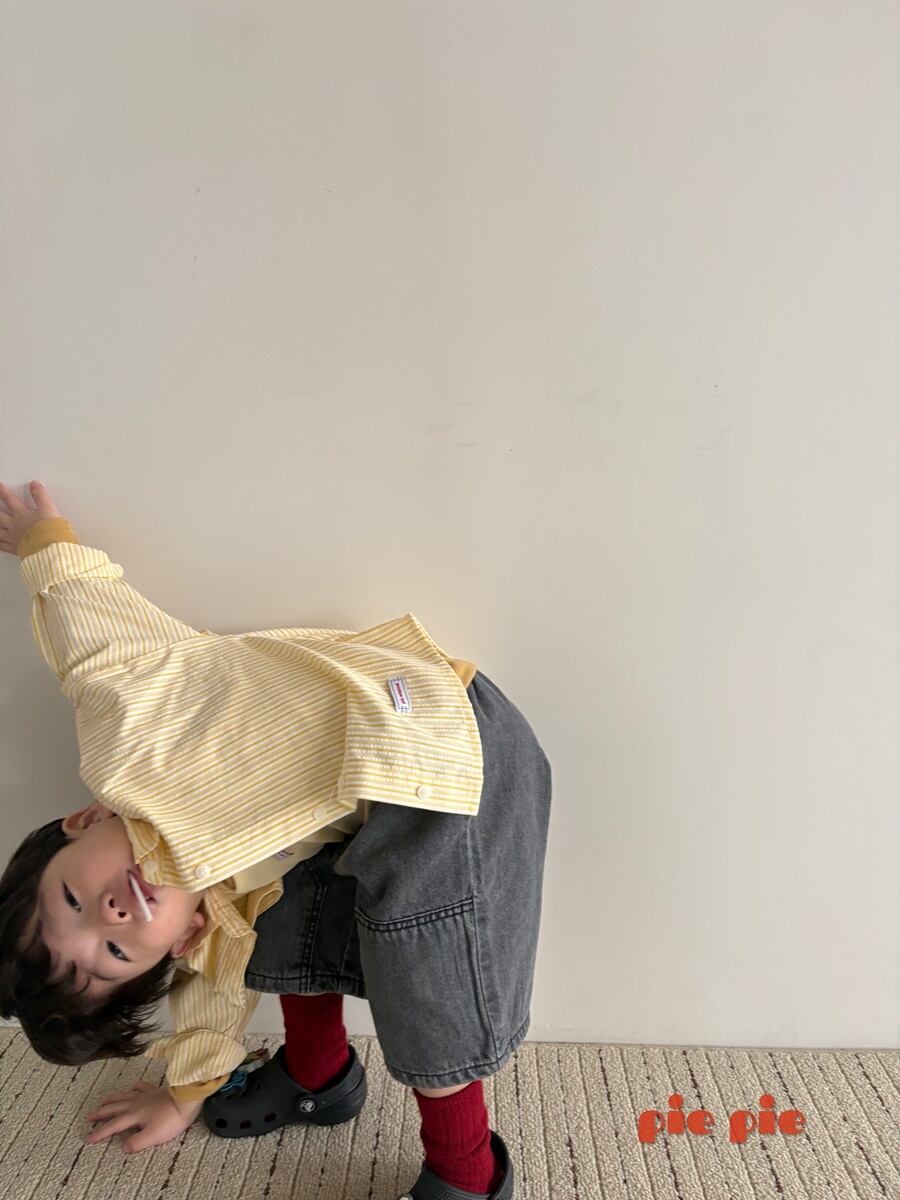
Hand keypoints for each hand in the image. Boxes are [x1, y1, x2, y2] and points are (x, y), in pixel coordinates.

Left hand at [0, 480, 62, 554]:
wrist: (51, 550)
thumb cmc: (52, 532)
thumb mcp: (49, 509)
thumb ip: (41, 496)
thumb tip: (34, 484)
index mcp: (22, 514)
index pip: (9, 499)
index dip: (2, 491)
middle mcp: (15, 526)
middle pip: (0, 515)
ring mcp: (13, 538)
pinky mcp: (16, 549)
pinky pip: (2, 546)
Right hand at [85, 1080, 204, 1153]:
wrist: (187, 1099)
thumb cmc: (171, 1119)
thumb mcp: (153, 1136)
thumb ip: (136, 1142)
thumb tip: (123, 1146)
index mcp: (134, 1115)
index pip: (114, 1126)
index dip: (101, 1132)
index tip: (89, 1137)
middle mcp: (137, 1104)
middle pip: (115, 1108)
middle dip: (101, 1113)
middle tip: (89, 1116)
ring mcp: (147, 1095)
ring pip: (125, 1096)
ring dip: (112, 1099)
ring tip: (103, 1101)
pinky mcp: (157, 1091)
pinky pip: (142, 1087)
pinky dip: (135, 1087)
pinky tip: (133, 1086)